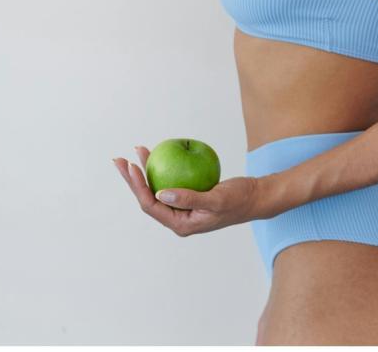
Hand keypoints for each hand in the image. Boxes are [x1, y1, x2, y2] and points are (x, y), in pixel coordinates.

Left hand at [112, 146, 261, 236]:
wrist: (256, 197)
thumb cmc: (239, 199)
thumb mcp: (216, 200)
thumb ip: (189, 199)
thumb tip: (160, 194)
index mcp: (181, 224)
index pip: (151, 205)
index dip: (137, 186)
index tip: (131, 165)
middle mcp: (179, 218)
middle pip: (148, 198)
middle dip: (133, 179)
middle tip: (121, 159)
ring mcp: (183, 209)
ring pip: (157, 189)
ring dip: (146, 171)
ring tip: (138, 152)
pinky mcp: (189, 198)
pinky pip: (170, 182)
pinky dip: (163, 169)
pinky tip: (161, 154)